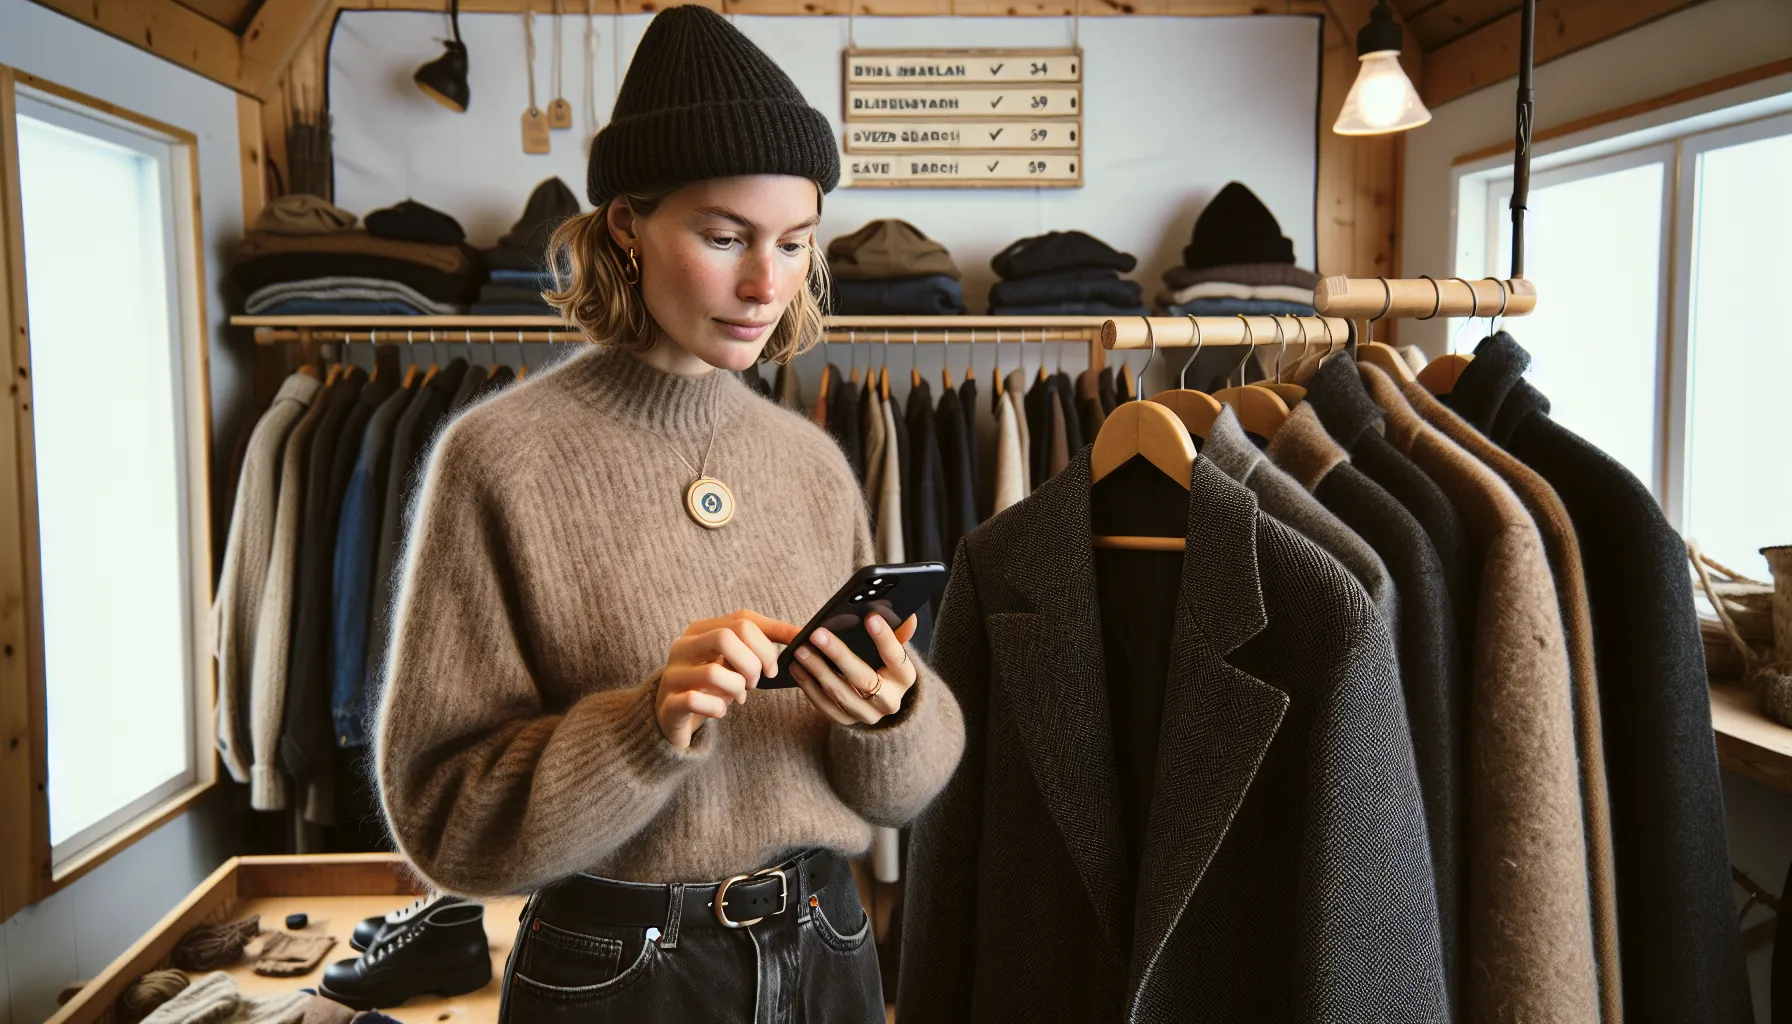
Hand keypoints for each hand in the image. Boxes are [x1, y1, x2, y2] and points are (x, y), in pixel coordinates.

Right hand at [657, 609, 799, 751]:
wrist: (672, 716)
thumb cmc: (711, 685)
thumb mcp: (734, 660)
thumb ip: (760, 645)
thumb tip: (802, 635)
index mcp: (702, 629)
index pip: (743, 620)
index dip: (768, 642)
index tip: (777, 667)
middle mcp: (683, 646)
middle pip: (727, 637)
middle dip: (753, 664)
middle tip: (756, 682)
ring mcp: (672, 673)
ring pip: (715, 672)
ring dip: (737, 688)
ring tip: (738, 696)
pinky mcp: (668, 702)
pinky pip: (696, 701)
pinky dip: (718, 709)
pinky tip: (720, 711)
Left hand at [788, 613, 918, 726]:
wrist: (876, 695)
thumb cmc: (881, 661)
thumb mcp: (892, 646)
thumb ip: (897, 630)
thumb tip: (900, 612)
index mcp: (905, 678)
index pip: (896, 658)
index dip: (884, 638)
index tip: (870, 617)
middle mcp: (889, 701)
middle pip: (863, 679)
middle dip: (839, 655)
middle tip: (817, 634)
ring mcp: (867, 715)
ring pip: (840, 693)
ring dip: (818, 670)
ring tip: (800, 650)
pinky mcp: (846, 721)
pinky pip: (825, 706)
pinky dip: (809, 686)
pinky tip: (796, 668)